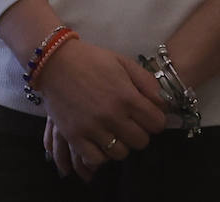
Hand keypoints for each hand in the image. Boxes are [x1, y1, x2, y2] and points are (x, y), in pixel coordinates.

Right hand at [34, 38, 164, 179]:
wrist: (56, 61)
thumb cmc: (92, 60)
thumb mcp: (123, 62)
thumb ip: (146, 81)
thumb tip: (162, 103)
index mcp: (126, 95)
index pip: (156, 124)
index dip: (155, 120)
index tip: (148, 116)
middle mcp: (112, 115)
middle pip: (141, 142)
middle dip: (140, 133)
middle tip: (131, 123)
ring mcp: (93, 128)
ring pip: (120, 153)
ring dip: (121, 144)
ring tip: (115, 131)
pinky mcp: (75, 136)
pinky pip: (97, 159)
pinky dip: (101, 153)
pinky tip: (100, 141)